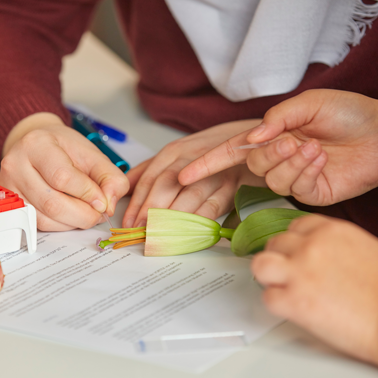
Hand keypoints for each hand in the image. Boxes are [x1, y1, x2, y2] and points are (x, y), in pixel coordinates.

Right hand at [0, 113, 128, 230]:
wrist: (38, 146)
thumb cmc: (63, 148)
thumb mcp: (92, 154)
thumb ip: (109, 177)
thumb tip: (109, 206)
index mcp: (36, 144)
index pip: (62, 177)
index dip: (87, 194)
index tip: (103, 202)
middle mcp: (16, 165)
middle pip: (52, 203)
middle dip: (83, 214)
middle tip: (99, 213)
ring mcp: (10, 187)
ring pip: (45, 218)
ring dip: (73, 222)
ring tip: (87, 212)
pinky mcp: (12, 206)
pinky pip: (39, 225)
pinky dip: (61, 225)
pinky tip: (71, 215)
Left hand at [122, 119, 264, 227]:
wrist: (252, 141)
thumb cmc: (209, 152)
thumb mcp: (177, 155)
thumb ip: (150, 170)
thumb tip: (126, 187)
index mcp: (174, 152)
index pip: (150, 177)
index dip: (138, 201)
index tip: (128, 222)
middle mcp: (193, 159)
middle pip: (167, 184)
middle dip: (151, 210)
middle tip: (140, 231)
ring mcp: (214, 172)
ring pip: (189, 196)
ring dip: (172, 219)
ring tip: (158, 236)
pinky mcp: (234, 186)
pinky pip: (213, 207)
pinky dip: (199, 223)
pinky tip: (186, 235)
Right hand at [180, 89, 377, 205]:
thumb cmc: (348, 114)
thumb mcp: (310, 103)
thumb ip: (278, 117)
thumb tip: (254, 137)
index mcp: (271, 136)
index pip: (230, 151)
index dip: (206, 164)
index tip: (184, 174)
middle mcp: (276, 158)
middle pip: (252, 164)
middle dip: (269, 153)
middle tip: (292, 141)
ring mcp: (291, 178)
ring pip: (271, 177)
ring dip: (292, 161)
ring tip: (315, 148)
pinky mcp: (307, 193)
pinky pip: (294, 187)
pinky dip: (307, 171)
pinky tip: (323, 158)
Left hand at [252, 215, 377, 377]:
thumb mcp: (365, 246)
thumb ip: (336, 242)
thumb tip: (321, 246)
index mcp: (330, 230)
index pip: (295, 226)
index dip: (295, 243)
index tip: (297, 253)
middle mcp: (310, 246)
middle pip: (276, 244)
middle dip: (282, 259)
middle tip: (292, 274)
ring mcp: (299, 272)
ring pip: (260, 264)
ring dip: (268, 275)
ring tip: (281, 286)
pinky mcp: (293, 301)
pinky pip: (267, 298)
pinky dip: (277, 304)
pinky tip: (292, 308)